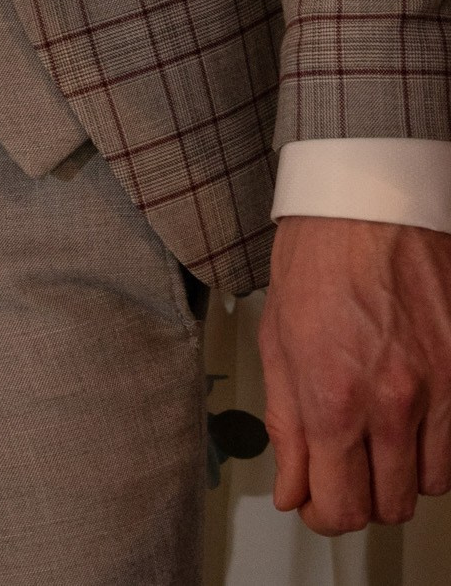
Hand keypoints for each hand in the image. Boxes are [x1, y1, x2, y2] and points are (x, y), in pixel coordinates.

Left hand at [264, 217, 450, 529]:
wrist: (368, 199)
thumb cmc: (318, 254)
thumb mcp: (278, 339)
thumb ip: (285, 424)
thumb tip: (290, 486)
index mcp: (332, 398)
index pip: (339, 507)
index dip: (322, 513)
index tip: (316, 501)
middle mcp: (389, 403)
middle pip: (388, 505)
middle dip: (361, 496)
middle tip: (345, 469)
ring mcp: (436, 391)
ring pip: (428, 484)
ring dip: (400, 473)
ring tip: (378, 439)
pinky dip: (434, 445)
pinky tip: (410, 418)